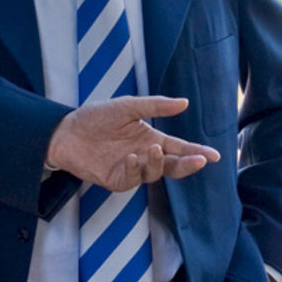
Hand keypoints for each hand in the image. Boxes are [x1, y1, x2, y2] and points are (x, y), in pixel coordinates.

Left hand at [46, 96, 218, 191]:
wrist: (67, 130)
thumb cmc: (96, 117)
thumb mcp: (128, 106)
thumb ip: (156, 106)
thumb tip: (185, 102)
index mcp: (151, 139)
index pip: (180, 148)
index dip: (197, 152)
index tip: (215, 155)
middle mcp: (145, 156)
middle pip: (173, 166)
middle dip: (188, 164)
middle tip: (199, 160)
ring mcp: (132, 169)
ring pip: (155, 173)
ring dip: (158, 163)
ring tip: (154, 149)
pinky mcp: (117, 179)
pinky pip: (133, 179)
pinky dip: (136, 169)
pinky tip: (133, 158)